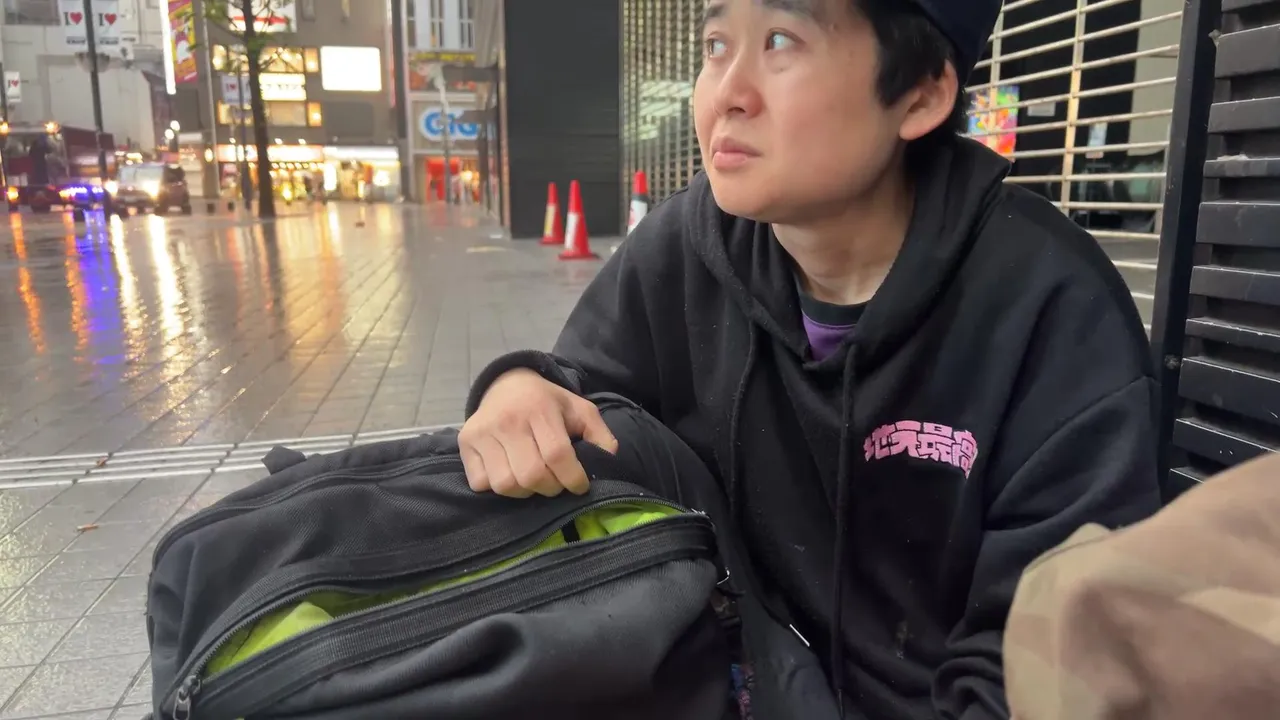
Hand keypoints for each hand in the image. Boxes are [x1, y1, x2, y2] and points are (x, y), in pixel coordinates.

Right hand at [459, 369, 618, 497]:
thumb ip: (599, 434)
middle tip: (556, 483)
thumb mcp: (580, 410)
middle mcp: (508, 420)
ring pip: (505, 484)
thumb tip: (608, 459)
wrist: (507, 384)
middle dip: (550, 488)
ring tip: (533, 479)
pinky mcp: (466, 442)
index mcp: (540, 409)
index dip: (572, 478)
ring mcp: (483, 431)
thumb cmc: (548, 403)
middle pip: (531, 475)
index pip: (557, 455)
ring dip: (524, 491)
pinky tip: (509, 472)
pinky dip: (497, 487)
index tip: (580, 485)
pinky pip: (482, 483)